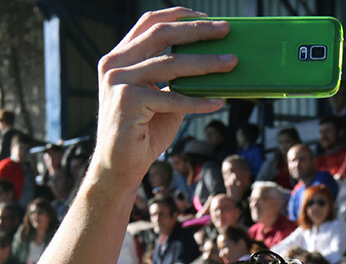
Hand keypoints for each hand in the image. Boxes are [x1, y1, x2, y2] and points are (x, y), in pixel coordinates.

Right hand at [90, 10, 234, 186]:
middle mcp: (114, 64)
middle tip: (226, 30)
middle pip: (162, 34)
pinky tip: (217, 101)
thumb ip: (177, 78)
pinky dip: (198, 101)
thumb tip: (214, 62)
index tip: (207, 17)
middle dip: (198, 30)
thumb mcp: (162, 97)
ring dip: (206, 63)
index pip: (149, 23)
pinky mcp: (127, 102)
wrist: (119, 165)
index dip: (179, 15)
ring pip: (171, 64)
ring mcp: (118, 82)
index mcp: (119, 57)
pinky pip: (173, 98)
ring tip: (231, 63)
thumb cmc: (143, 131)